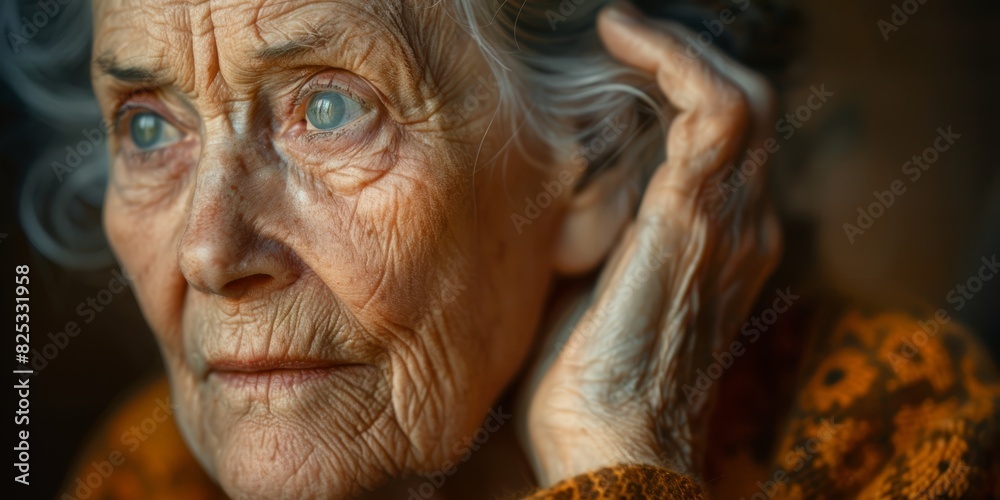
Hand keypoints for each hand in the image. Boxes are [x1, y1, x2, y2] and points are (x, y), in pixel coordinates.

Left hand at [516, 3, 781, 486]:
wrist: (608, 445)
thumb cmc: (585, 383)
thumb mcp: (590, 291)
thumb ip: (599, 231)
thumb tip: (560, 184)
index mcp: (719, 246)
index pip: (729, 145)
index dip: (687, 90)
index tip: (622, 62)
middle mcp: (741, 227)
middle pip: (749, 109)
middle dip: (691, 59)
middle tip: (626, 37)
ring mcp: (728, 221)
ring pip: (744, 97)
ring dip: (682, 49)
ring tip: (622, 28)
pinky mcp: (695, 217)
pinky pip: (717, 110)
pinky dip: (676, 60)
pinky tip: (622, 38)